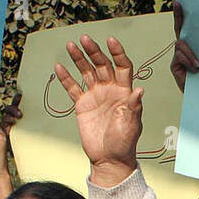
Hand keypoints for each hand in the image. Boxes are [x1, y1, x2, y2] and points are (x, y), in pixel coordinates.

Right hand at [54, 35, 142, 186]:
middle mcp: (110, 90)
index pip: (122, 67)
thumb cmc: (124, 143)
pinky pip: (73, 88)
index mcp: (124, 92)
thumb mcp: (131, 125)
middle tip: (84, 39)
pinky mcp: (82, 105)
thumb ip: (133, 107)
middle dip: (94, 51)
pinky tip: (59, 66)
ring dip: (79, 58)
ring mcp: (95, 96)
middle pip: (102, 65)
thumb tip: (139, 90)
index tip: (110, 40)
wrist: (109, 159)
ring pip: (86, 72)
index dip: (117, 53)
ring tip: (71, 45)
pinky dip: (66, 78)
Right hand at [170, 1, 198, 92]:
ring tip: (198, 65)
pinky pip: (180, 57)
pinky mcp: (175, 66)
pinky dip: (188, 60)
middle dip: (177, 16)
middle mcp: (184, 49)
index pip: (187, 28)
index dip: (181, 15)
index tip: (179, 2)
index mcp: (194, 46)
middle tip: (177, 4)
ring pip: (180, 45)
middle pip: (179, 29)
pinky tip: (196, 67)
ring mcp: (178, 57)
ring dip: (189, 53)